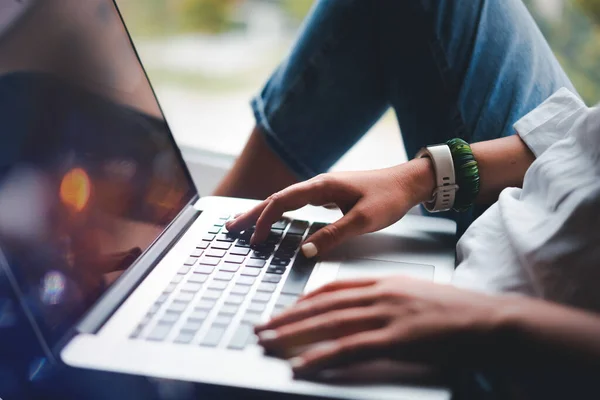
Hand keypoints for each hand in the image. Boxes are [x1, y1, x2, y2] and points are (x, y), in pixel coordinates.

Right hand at [226, 158, 434, 256]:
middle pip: (276, 198)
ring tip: (245, 225)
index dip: (264, 220)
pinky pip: (297, 203)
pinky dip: (280, 212)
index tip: (254, 240)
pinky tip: (277, 220)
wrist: (409, 182)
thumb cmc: (389, 198)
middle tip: (230, 228)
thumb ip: (333, 235)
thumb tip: (305, 252)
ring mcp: (323, 189)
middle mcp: (318, 184)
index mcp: (321, 186)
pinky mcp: (330, 195)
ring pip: (285, 200)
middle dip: (252, 213)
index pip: (282, 202)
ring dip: (264, 212)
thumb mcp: (363, 220)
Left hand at [255, 277, 507, 378]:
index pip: (334, 289)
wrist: (490, 318)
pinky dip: (320, 357)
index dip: (305, 300)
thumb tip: (364, 312)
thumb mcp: (416, 296)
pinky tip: (301, 365)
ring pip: (329, 324)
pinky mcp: (396, 339)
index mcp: (384, 283)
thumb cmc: (456, 311)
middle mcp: (380, 294)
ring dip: (293, 335)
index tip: (286, 310)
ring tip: (268, 343)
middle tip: (262, 326)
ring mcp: (387, 315)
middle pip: (323, 305)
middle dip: (288, 317)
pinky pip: (349, 348)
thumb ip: (387, 300)